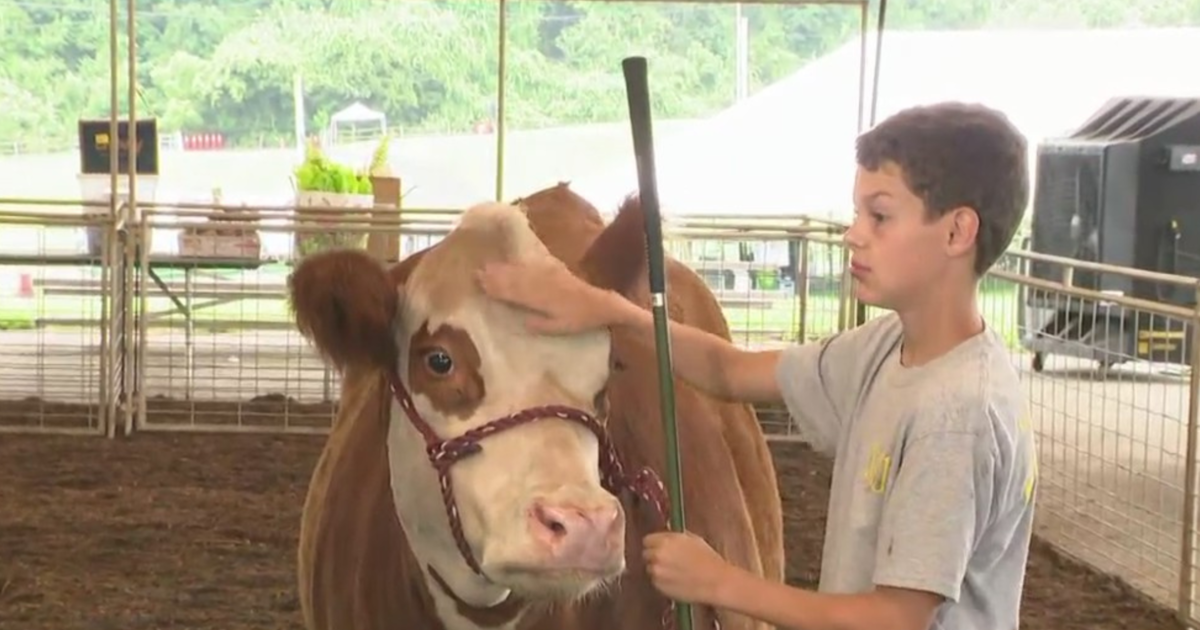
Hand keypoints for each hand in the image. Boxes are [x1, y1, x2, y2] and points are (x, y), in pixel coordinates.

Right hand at [475, 258, 628, 334]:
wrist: (600, 302)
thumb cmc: (579, 319)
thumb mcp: (559, 328)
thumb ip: (539, 325)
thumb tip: (520, 322)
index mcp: (540, 299)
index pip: (513, 292)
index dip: (496, 288)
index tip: (480, 284)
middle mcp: (541, 284)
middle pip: (513, 278)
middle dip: (495, 275)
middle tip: (476, 272)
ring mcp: (547, 275)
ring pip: (520, 270)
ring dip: (504, 268)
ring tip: (488, 265)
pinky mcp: (554, 271)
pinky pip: (533, 265)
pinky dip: (519, 264)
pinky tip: (513, 261)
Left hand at [643, 531, 734, 605]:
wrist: (716, 581)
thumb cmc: (708, 559)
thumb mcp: (693, 539)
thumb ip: (674, 537)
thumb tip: (665, 536)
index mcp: (666, 541)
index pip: (647, 540)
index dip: (654, 544)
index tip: (659, 547)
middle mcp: (658, 555)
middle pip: (646, 554)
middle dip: (654, 556)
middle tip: (667, 561)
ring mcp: (657, 572)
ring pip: (650, 569)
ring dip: (658, 569)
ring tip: (674, 572)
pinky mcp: (659, 587)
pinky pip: (656, 581)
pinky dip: (662, 581)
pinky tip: (676, 581)